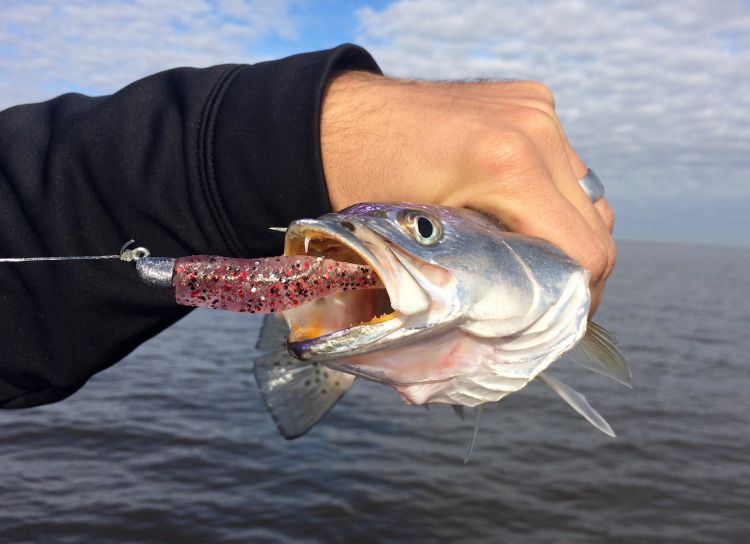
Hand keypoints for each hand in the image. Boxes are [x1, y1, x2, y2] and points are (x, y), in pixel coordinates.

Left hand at [320, 71, 615, 314]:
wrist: (334, 119)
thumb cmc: (357, 186)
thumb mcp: (413, 246)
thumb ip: (475, 286)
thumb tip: (503, 342)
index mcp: (508, 166)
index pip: (586, 252)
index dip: (575, 301)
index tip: (550, 325)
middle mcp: (536, 129)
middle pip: (598, 226)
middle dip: (573, 273)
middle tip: (540, 302)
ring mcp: (536, 109)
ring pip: (586, 196)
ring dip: (565, 235)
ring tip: (529, 262)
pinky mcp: (530, 100)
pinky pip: (564, 165)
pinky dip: (550, 198)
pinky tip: (515, 214)